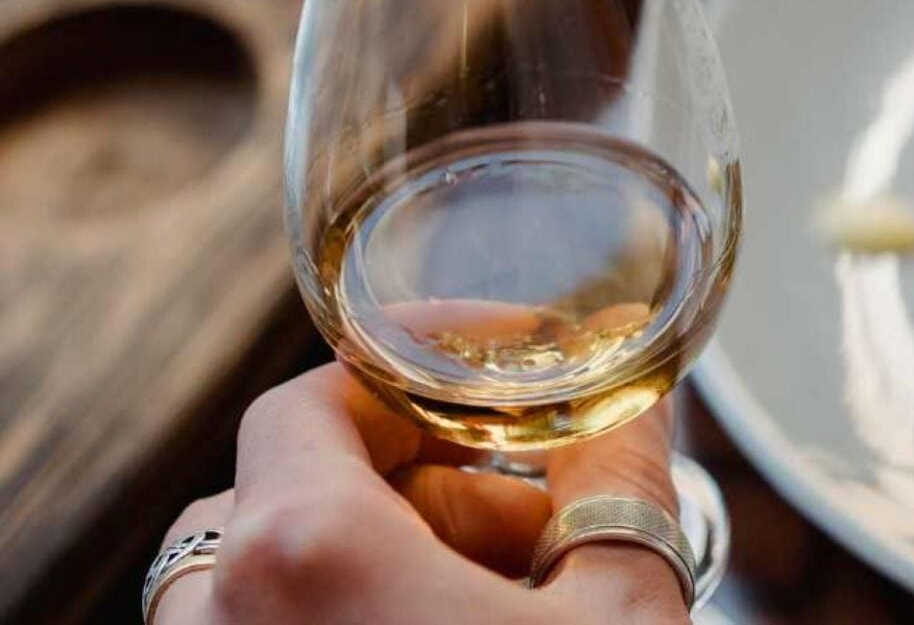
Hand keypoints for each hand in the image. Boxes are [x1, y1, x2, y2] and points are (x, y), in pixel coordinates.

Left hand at [153, 365, 688, 623]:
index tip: (503, 376)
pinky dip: (360, 615)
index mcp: (301, 556)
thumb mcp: (620, 610)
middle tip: (543, 520)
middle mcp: (222, 621)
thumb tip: (635, 405)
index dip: (419, 370)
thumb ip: (620, 484)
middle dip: (435, 486)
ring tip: (518, 593)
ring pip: (288, 579)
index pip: (315, 400)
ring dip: (398, 560)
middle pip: (306, 491)